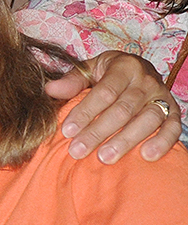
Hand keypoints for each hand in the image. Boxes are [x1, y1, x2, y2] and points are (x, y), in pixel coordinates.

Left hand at [45, 50, 180, 161]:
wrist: (140, 69)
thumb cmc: (108, 74)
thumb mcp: (90, 69)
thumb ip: (72, 80)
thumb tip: (50, 90)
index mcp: (124, 67)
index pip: (104, 92)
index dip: (85, 112)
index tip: (67, 131)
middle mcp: (146, 81)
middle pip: (123, 109)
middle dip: (98, 132)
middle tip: (78, 150)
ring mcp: (162, 97)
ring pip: (147, 120)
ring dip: (126, 140)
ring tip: (105, 157)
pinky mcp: (173, 112)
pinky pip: (173, 127)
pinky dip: (162, 142)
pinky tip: (146, 156)